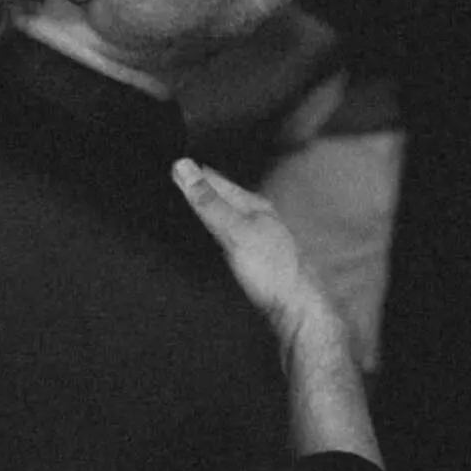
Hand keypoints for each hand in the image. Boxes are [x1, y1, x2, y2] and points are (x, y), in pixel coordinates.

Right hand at [172, 157, 328, 335]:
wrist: (297, 307)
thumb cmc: (271, 269)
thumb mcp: (235, 231)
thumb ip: (210, 202)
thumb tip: (184, 167)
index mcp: (254, 205)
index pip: (218, 181)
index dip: (195, 173)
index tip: (174, 163)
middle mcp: (258, 217)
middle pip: (224, 196)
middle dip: (202, 187)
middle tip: (178, 177)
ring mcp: (258, 237)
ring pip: (228, 215)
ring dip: (209, 208)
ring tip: (190, 202)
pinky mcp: (255, 258)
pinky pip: (229, 235)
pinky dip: (215, 230)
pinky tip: (211, 238)